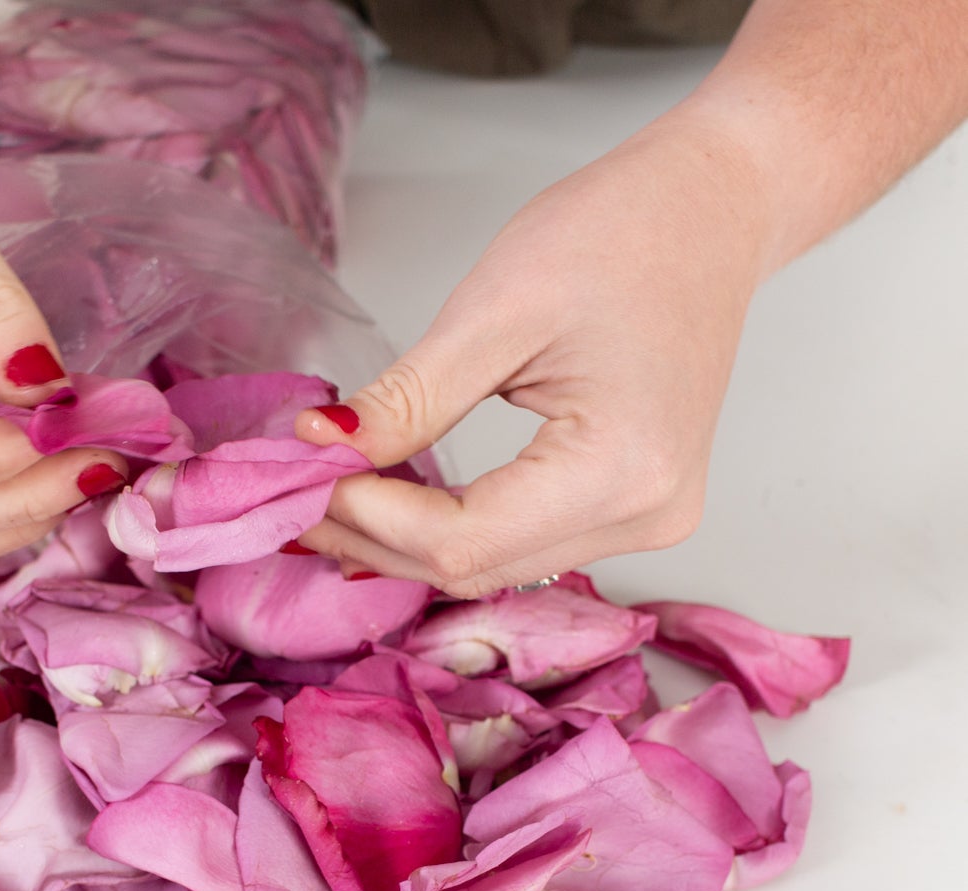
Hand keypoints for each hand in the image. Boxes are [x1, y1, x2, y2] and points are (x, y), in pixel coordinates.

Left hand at [295, 109, 769, 595]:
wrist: (712, 209)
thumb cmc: (624, 233)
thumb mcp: (495, 310)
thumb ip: (408, 399)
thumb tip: (322, 448)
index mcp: (622, 468)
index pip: (460, 540)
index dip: (367, 519)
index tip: (299, 476)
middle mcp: (644, 517)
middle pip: (471, 567)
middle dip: (372, 538)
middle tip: (292, 496)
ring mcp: (645, 523)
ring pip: (489, 567)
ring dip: (401, 541)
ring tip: (331, 496)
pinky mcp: (631, 512)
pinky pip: (517, 545)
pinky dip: (446, 528)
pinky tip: (392, 500)